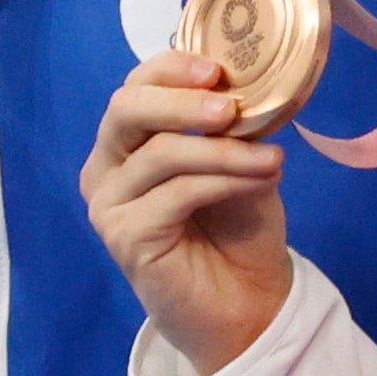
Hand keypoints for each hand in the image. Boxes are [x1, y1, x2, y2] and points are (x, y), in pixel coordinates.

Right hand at [80, 51, 295, 375]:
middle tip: (231, 107)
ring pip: (161, 152)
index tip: (217, 69)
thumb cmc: (237, 229)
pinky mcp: (123, 235)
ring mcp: (108, 203)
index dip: (170, 69)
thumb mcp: (239, 162)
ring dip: (224, 150)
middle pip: (126, 109)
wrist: (246, 306)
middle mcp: (105, 167)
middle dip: (182, 101)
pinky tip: (262, 178)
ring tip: (271, 158)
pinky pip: (177, 192)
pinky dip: (224, 179)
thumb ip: (228, 127)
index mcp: (125, 141)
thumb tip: (240, 88)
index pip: (134, 87)